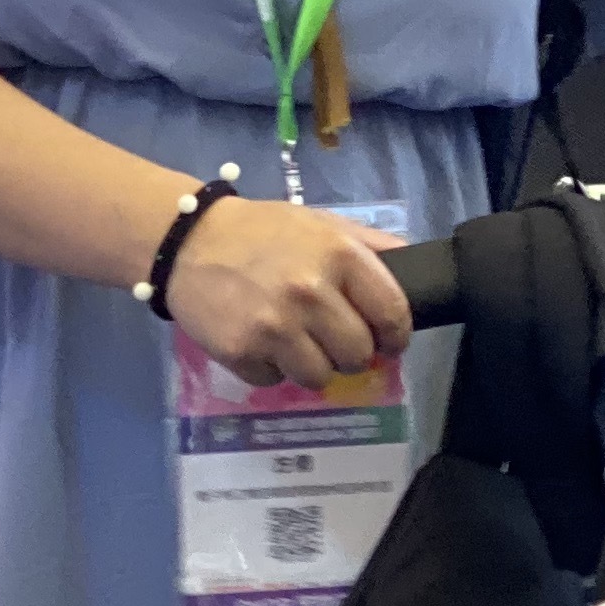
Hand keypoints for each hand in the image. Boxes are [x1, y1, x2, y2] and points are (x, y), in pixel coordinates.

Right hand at [163, 194, 409, 387]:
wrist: (189, 241)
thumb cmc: (262, 232)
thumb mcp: (321, 224)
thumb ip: (370, 246)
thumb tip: (414, 266)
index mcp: (340, 256)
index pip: (392, 314)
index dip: (396, 336)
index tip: (389, 342)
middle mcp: (311, 293)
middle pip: (357, 355)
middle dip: (351, 354)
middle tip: (335, 343)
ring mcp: (275, 326)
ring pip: (319, 377)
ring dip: (312, 367)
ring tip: (296, 344)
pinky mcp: (242, 351)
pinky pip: (274, 381)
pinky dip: (271, 369)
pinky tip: (261, 343)